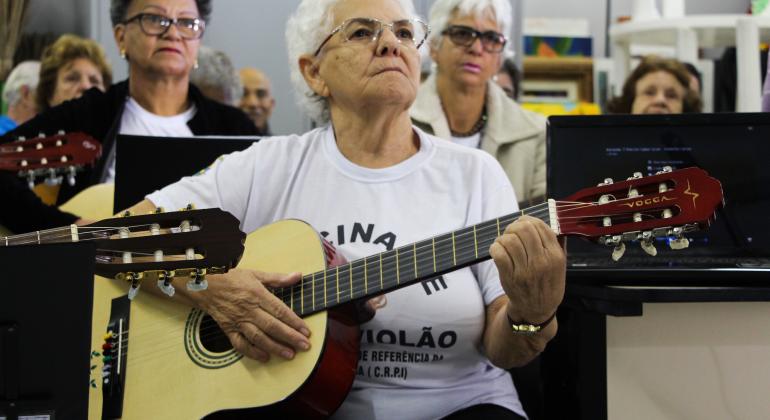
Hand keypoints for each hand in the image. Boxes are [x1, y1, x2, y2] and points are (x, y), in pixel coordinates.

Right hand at [189, 268, 311, 361]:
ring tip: (289, 354)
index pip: (280, 310)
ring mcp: (238, 321)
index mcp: (257, 294)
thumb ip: (278, 278)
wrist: (203, 284)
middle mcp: (248, 309)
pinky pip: (240, 344)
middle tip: (304, 346)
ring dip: (275, 347)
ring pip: (258, 337)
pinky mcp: (228, 329)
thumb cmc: (231, 278)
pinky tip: (265, 357)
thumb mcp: (255, 274)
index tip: (306, 331)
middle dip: (290, 337)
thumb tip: (297, 276)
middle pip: (272, 326)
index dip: (294, 322)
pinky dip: (252, 352)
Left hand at [489, 216, 565, 323]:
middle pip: (524, 229)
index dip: (528, 220)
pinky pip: (499, 253)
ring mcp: (525, 270)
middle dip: (514, 226)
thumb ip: (557, 244)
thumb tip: (550, 221)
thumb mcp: (561, 266)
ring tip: (504, 242)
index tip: (522, 222)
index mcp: (555, 256)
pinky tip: (497, 249)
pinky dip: (495, 247)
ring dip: (503, 237)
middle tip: (511, 232)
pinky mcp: (510, 277)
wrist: (536, 310)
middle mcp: (542, 262)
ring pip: (510, 240)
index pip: (540, 226)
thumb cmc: (547, 285)